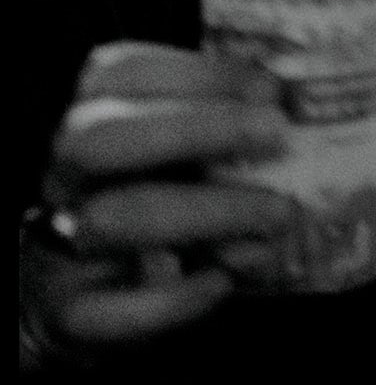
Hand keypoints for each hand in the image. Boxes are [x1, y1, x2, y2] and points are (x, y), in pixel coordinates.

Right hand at [23, 43, 296, 366]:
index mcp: (96, 116)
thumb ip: (229, 119)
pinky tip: (221, 282)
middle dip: (194, 130)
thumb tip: (303, 100)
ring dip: (206, 214)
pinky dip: (169, 300)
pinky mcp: (72, 308)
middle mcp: (68, 174)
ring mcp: (63, 240)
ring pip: (111, 219)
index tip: (270, 89)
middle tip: (277, 132)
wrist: (100, 286)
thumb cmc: (172, 190)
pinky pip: (102, 310)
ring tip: (278, 214)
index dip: (195, 75)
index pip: (121, 74)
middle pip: (100, 140)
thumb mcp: (194, 144)